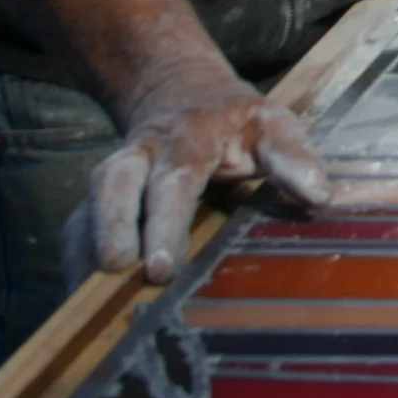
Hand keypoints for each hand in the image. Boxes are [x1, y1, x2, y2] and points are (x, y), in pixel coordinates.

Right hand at [78, 46, 331, 282]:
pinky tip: (85, 304)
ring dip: (87, 254)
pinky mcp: (97, 202)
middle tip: (119, 275)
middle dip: (113, 230)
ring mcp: (113, 176)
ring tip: (94, 303)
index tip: (162, 268)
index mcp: (188, 135)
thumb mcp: (272, 123)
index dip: (165, 222)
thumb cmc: (236, 121)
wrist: (180, 93)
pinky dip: (77, 265)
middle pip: (114, 186)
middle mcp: (141, 153)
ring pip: (86, 210)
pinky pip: (77, 232)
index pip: (175, 177)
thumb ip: (294, 156)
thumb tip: (320, 196)